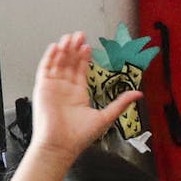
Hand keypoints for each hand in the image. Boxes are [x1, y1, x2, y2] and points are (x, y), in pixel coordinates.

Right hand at [30, 32, 141, 156]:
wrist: (61, 146)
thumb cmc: (79, 136)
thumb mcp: (106, 116)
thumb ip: (121, 103)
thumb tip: (138, 94)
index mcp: (79, 94)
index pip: (81, 70)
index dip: (84, 57)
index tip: (89, 46)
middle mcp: (65, 89)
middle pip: (69, 62)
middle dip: (74, 48)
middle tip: (79, 35)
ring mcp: (53, 87)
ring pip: (58, 63)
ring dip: (63, 49)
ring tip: (70, 37)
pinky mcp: (42, 88)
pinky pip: (44, 69)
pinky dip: (49, 57)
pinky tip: (56, 47)